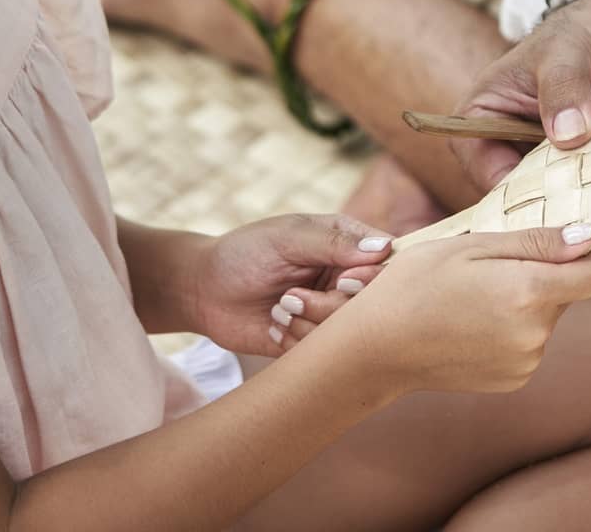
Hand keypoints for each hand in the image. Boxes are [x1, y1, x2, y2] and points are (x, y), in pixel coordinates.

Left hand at [188, 214, 392, 356]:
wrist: (203, 291)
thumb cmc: (246, 253)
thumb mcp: (288, 238)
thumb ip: (334, 243)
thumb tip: (385, 249)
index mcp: (346, 244)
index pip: (387, 259)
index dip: (373, 276)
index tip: (343, 280)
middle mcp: (345, 278)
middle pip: (371, 301)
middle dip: (333, 303)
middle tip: (293, 295)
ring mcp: (331, 310)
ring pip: (350, 329)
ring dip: (310, 320)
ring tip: (280, 306)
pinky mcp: (313, 340)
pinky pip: (326, 351)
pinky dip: (299, 339)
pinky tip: (276, 325)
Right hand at [330, 224, 590, 394]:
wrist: (377, 347)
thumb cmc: (418, 283)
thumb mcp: (473, 244)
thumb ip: (537, 242)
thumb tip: (590, 235)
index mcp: (529, 294)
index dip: (587, 251)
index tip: (561, 239)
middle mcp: (536, 335)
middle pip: (567, 292)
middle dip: (542, 272)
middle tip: (490, 265)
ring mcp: (526, 363)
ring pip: (546, 316)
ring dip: (525, 300)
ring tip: (473, 295)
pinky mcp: (513, 381)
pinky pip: (529, 341)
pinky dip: (512, 326)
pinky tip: (472, 321)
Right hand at [453, 0, 590, 191]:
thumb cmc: (578, 32)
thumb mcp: (564, 52)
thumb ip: (563, 89)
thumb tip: (568, 136)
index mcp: (484, 119)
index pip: (488, 172)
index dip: (519, 193)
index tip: (561, 193)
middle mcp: (515, 146)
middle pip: (533, 193)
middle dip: (572, 180)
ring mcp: (557, 159)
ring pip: (576, 190)